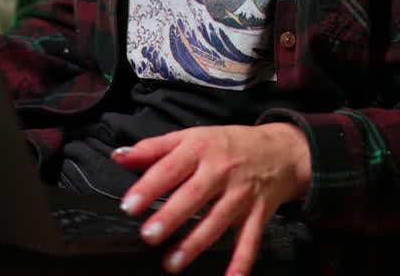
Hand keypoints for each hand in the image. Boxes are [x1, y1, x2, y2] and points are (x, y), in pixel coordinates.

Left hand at [113, 122, 311, 275]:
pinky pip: (250, 240)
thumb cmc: (227, 144)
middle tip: (149, 236)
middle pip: (193, 196)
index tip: (129, 205)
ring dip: (195, 244)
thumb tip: (120, 157)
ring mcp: (240, 194)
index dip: (149, 186)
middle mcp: (220, 171)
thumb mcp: (191, 137)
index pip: (170, 168)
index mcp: (199, 149)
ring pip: (216, 221)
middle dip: (170, 217)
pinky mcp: (258, 214)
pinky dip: (241, 262)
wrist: (279, 150)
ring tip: (172, 263)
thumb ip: (154, 148)